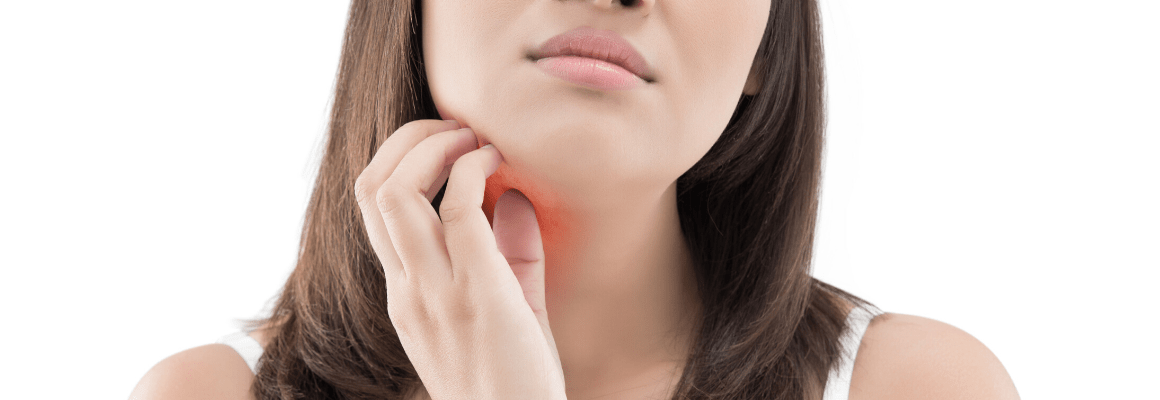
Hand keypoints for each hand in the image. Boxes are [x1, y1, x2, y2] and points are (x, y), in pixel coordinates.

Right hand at [354, 119, 565, 399]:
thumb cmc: (517, 381)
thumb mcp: (508, 311)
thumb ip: (509, 255)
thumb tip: (515, 197)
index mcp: (405, 294)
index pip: (373, 207)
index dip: (403, 158)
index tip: (451, 143)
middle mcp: (407, 289)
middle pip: (371, 188)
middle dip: (409, 138)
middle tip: (457, 128)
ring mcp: (435, 293)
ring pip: (395, 191)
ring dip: (434, 146)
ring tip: (473, 139)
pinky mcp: (477, 296)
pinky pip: (457, 210)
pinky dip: (472, 169)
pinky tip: (497, 163)